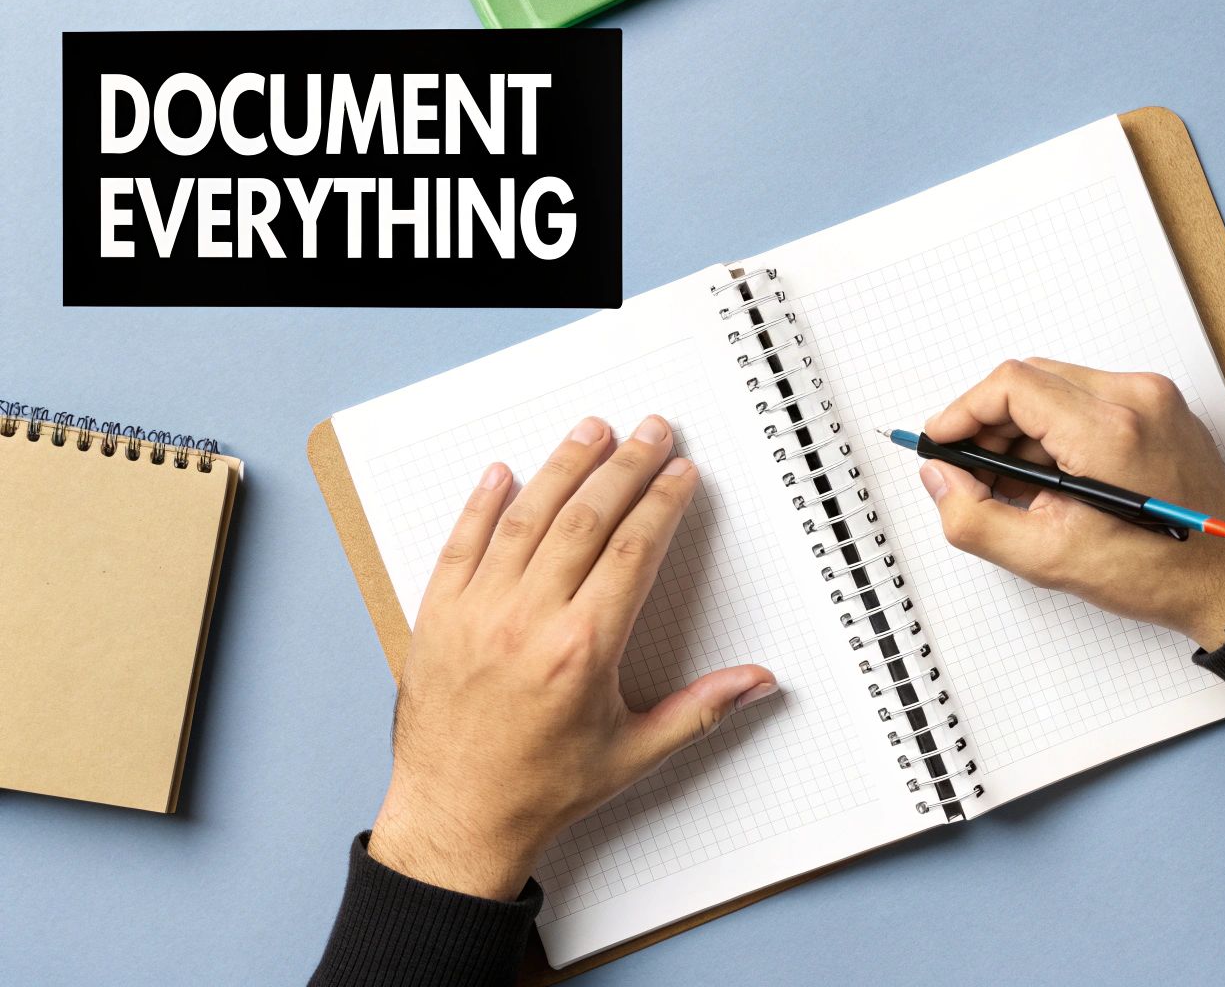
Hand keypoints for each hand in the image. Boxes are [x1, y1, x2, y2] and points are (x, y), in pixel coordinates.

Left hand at [368, 415, 777, 900]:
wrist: (455, 819)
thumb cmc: (541, 790)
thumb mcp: (634, 754)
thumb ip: (700, 710)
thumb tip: (759, 682)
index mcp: (582, 650)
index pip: (632, 551)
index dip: (661, 503)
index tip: (680, 473)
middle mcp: (528, 621)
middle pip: (585, 520)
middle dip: (624, 467)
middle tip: (651, 430)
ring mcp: (478, 615)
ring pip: (525, 519)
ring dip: (562, 468)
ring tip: (591, 431)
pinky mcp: (438, 619)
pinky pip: (460, 545)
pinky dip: (481, 504)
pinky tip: (502, 473)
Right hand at [919, 359, 1224, 650]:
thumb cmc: (1158, 573)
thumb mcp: (1048, 557)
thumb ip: (975, 516)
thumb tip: (939, 478)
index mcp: (1109, 430)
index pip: (1011, 385)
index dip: (963, 412)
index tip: (941, 443)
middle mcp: (1135, 399)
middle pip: (1032, 380)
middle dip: (990, 424)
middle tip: (972, 473)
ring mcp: (1154, 398)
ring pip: (1057, 387)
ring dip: (1022, 429)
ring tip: (1015, 484)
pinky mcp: (1161, 407)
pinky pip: (1089, 399)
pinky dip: (1057, 430)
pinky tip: (1051, 477)